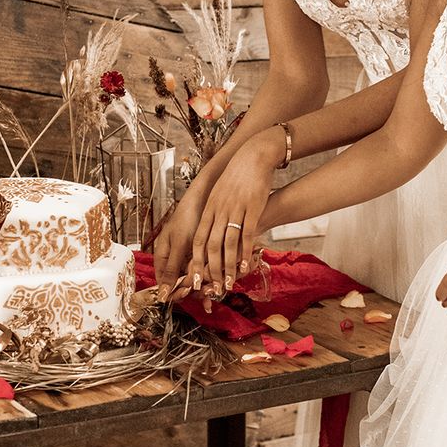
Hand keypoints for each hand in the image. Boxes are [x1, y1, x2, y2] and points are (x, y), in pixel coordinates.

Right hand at [154, 186, 208, 301]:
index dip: (176, 293)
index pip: (165, 285)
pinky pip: (203, 270)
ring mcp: (186, 256)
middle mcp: (174, 259)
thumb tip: (161, 296)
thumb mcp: (179, 245)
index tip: (189, 291)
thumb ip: (171, 270)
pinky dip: (211, 276)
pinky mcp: (200, 253)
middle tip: (208, 293)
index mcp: (163, 258)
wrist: (204, 198)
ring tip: (216, 289)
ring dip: (204, 286)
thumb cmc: (187, 217)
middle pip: (180, 284)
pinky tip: (221, 279)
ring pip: (193, 279)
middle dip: (194, 291)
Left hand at [190, 131, 281, 296]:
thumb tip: (208, 236)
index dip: (195, 261)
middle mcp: (218, 211)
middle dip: (210, 270)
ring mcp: (234, 209)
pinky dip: (245, 252)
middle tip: (212, 289)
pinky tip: (246, 266)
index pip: (198, 240)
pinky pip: (247, 234)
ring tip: (229, 283)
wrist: (252, 157)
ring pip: (228, 243)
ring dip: (228, 267)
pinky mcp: (252, 208)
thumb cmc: (236, 179)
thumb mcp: (219, 195)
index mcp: (209, 209)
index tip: (194, 279)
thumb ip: (214, 215)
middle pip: (211, 246)